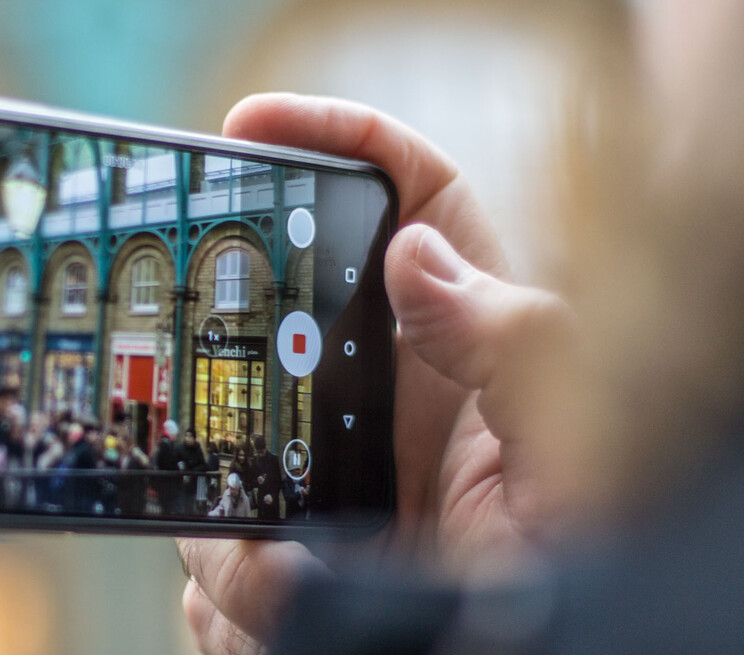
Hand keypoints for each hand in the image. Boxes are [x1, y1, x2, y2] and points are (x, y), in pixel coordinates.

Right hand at [179, 94, 571, 653]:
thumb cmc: (576, 564)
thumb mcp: (574, 452)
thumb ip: (514, 345)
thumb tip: (414, 255)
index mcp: (450, 342)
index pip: (401, 197)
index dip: (331, 136)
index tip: (252, 123)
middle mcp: (378, 395)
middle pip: (266, 325)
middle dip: (224, 366)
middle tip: (213, 401)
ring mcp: (322, 471)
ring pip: (221, 458)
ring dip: (236, 532)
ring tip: (291, 580)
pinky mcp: (288, 551)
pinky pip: (214, 557)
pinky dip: (231, 594)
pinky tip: (282, 613)